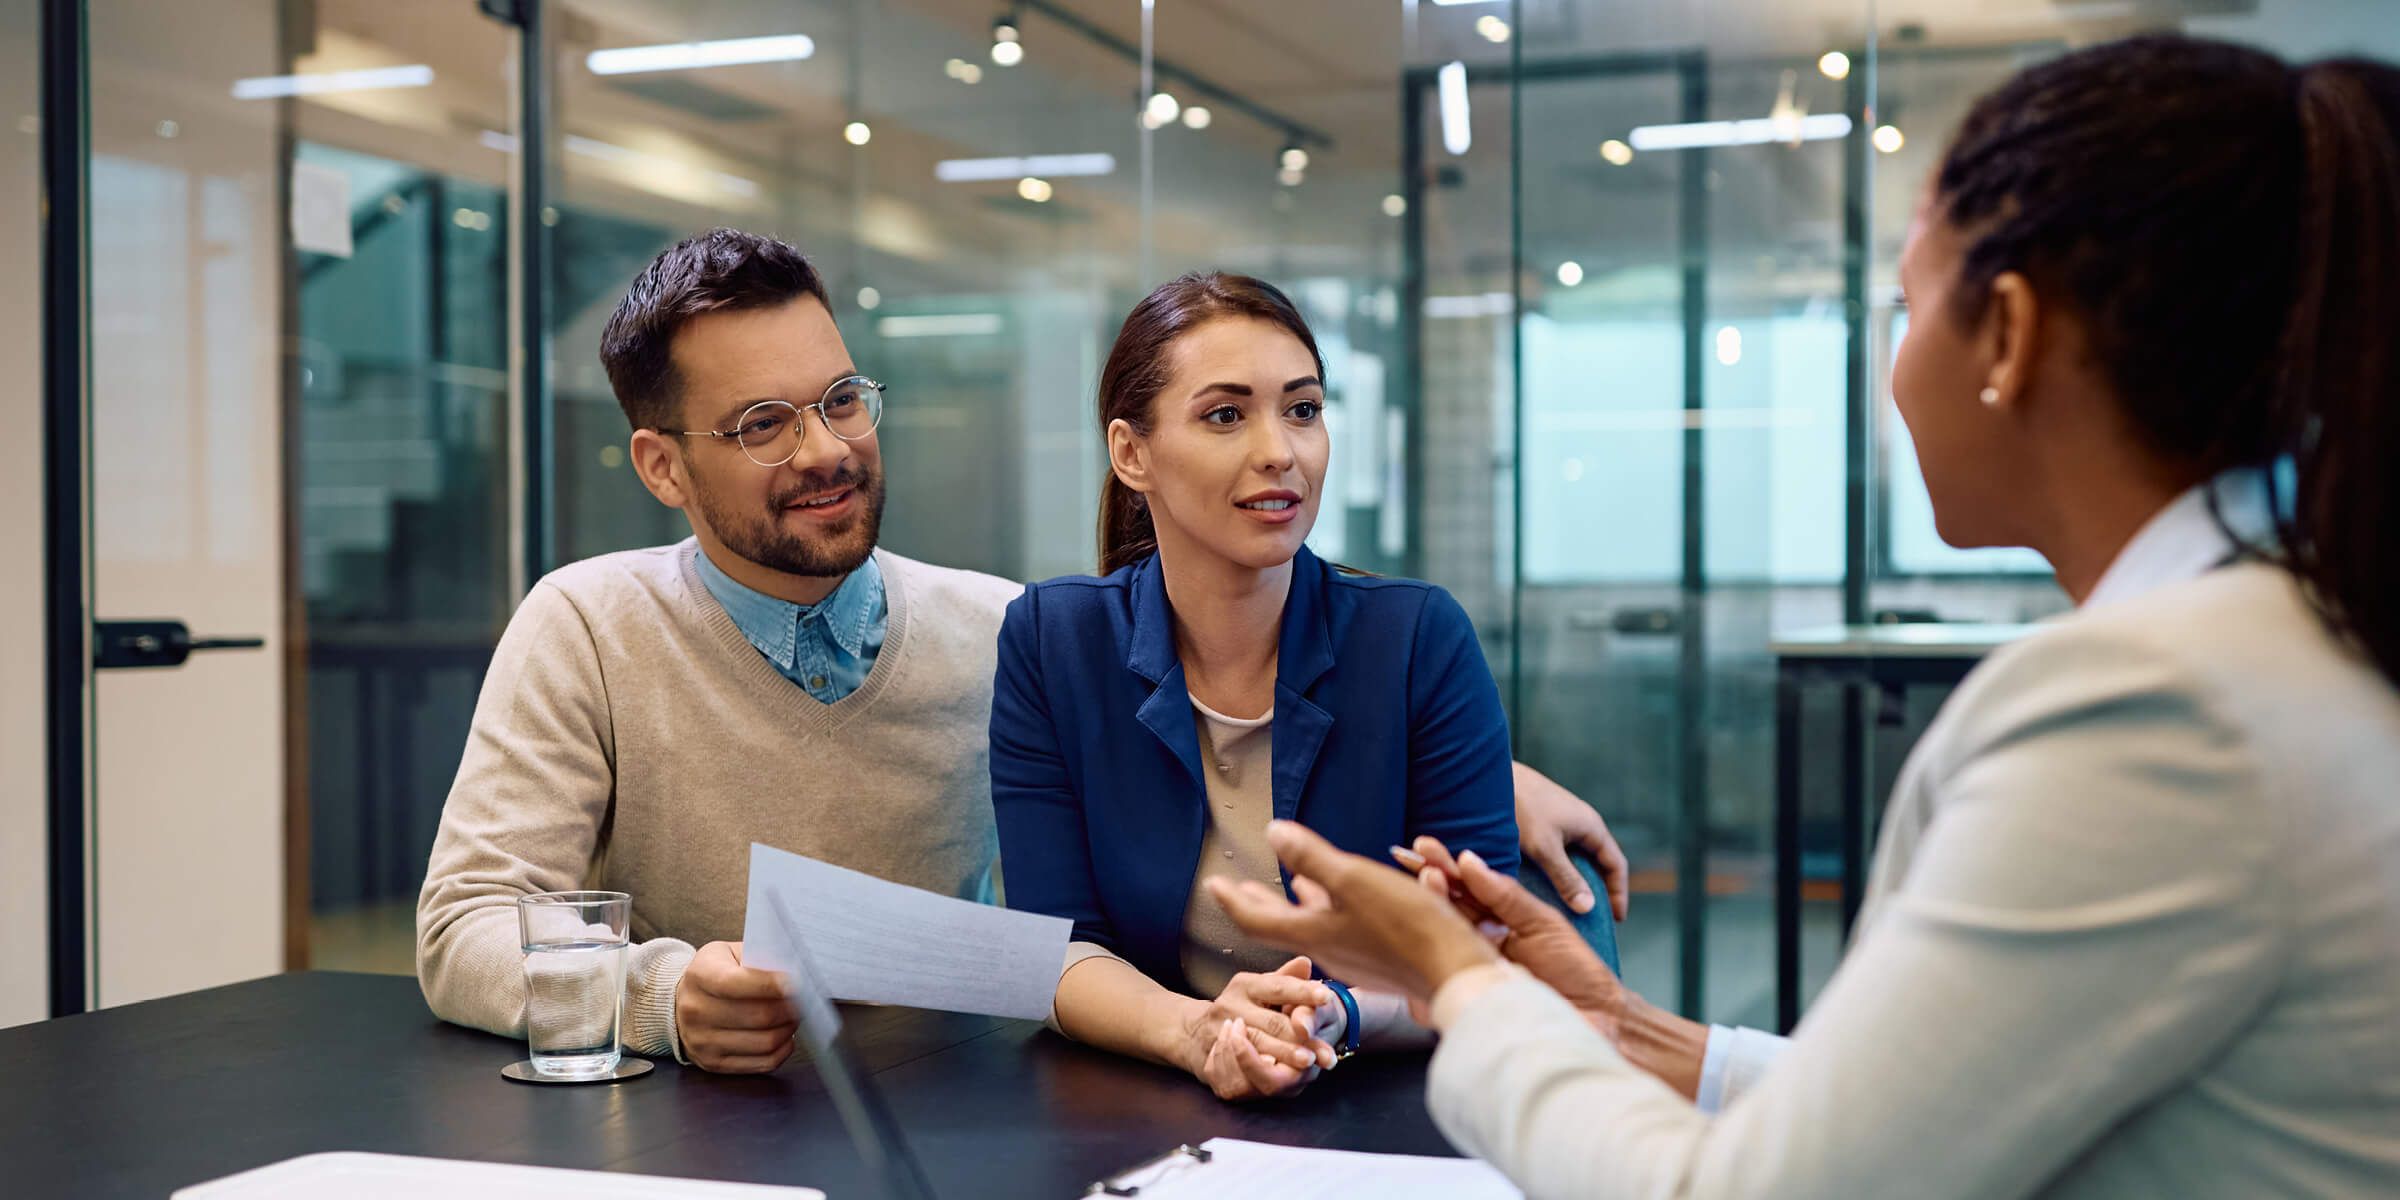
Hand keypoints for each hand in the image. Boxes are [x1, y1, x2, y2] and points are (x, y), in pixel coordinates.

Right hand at [673, 941, 798, 1073]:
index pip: (739, 983)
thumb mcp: (729, 953)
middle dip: (791, 1008)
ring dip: (789, 1029)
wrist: (683, 1001)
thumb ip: (758, 959)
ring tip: (796, 1016)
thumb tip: (795, 973)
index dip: (773, 984)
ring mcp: (702, 1041)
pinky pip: (762, 1063)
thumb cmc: (716, 973)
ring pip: (764, 1042)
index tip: (798, 982)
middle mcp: (696, 1011)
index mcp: (700, 976)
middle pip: (758, 1015)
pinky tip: (786, 1035)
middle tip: (806, 1000)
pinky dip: (783, 1050)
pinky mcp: (713, 1063)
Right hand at [1180, 957, 1336, 1100]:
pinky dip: (1261, 1072)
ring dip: (1285, 1056)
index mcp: (1244, 985)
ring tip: (1309, 1062)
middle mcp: (1229, 1006)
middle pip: (1272, 1023)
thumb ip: (1286, 979)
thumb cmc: (1241, 1006)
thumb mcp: (1261, 987)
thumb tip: (1306, 963)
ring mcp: (1218, 1034)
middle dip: (1301, 1037)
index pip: (1278, 987)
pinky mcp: (1214, 1056)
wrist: (1194, 1031)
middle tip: (1325, 1047)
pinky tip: (1281, 1075)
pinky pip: (1240, 1069)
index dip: (1303, 992)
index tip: (1327, 996)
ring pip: (1258, 1047)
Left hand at [1206, 823, 1501, 1012]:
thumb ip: (1312, 857)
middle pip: (1281, 926)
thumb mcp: (1355, 881)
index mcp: (1314, 933)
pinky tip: (1341, 901)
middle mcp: (1328, 950)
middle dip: (1257, 903)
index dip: (1232, 900)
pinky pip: (1340, 931)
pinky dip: (1327, 912)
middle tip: (1237, 889)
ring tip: (1286, 887)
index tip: (1213, 883)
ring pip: (1311, 928)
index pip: (1256, 920)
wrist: (1457, 974)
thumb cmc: (1407, 927)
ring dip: (1294, 905)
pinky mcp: (1380, 960)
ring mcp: (1355, 958)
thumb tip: (1272, 832)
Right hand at [1397, 837, 1630, 1037]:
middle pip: (1444, 908)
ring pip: (1441, 936)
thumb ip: (1506, 895)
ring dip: (1433, 905)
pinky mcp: (1469, 997)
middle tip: (1419, 860)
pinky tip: (1430, 929)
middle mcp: (1477, 943)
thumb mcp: (1543, 923)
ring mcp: (1471, 970)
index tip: (1423, 846)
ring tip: (1431, 879)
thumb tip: (1468, 861)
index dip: (1442, 867)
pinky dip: (1436, 952)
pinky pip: (1444, 975)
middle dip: (1430, 880)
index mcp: (1495, 922)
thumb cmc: (1575, 971)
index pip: (1463, 890)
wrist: (1598, 1018)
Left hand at [1513, 761, 1630, 920]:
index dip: (1619, 892)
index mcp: (1591, 826)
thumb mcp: (1545, 848)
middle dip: (1596, 891)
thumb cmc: (1520, 807)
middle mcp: (1581, 823)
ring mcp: (1562, 822)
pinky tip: (1544, 887)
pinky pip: (1558, 853)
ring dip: (1575, 882)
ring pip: (1576, 859)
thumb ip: (1566, 878)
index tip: (1616, 919)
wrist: (1490, 775)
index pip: (1616, 864)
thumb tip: (1588, 906)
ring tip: (1568, 910)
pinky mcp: (1543, 822)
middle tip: (1591, 920)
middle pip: (1598, 863)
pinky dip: (1557, 872)